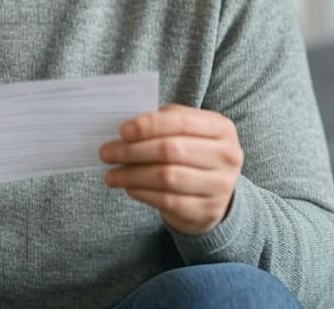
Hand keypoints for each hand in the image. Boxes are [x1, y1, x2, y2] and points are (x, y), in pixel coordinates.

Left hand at [99, 103, 242, 234]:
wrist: (216, 193)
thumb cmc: (193, 152)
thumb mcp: (188, 131)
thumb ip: (164, 123)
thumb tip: (126, 129)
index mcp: (222, 128)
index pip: (181, 122)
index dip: (148, 125)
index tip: (122, 131)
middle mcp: (227, 156)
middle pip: (171, 150)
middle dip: (132, 151)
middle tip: (106, 153)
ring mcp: (220, 186)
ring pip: (166, 177)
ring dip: (132, 175)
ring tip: (111, 174)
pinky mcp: (207, 210)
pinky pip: (167, 201)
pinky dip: (142, 193)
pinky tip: (128, 187)